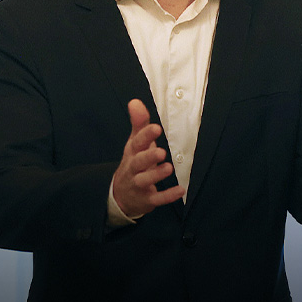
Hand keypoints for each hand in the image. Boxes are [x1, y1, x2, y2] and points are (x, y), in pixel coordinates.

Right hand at [111, 99, 185, 218]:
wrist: (120, 195)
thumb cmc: (133, 163)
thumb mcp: (134, 143)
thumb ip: (139, 123)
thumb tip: (135, 102)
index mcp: (132, 153)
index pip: (136, 142)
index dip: (145, 135)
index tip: (156, 128)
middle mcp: (133, 168)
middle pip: (138, 162)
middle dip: (148, 157)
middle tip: (161, 152)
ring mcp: (138, 185)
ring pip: (144, 180)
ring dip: (156, 175)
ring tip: (168, 168)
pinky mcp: (145, 200)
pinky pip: (156, 199)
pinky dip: (167, 196)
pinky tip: (180, 191)